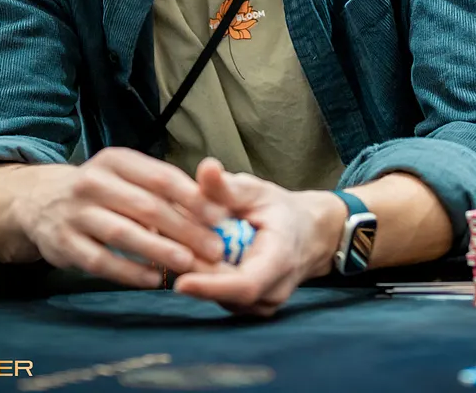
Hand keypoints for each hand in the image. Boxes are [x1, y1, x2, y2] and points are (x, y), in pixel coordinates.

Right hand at [16, 148, 227, 287]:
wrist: (40, 202)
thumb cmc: (102, 191)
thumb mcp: (126, 176)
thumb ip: (162, 190)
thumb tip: (213, 210)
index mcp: (117, 161)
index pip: (161, 177)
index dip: (193, 198)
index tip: (219, 217)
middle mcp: (93, 182)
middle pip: (146, 207)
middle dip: (185, 229)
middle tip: (213, 248)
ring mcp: (75, 213)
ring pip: (123, 233)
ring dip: (159, 250)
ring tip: (188, 263)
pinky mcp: (63, 243)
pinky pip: (99, 261)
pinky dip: (128, 272)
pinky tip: (152, 279)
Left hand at [171, 158, 347, 316]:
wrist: (309, 235)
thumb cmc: (281, 211)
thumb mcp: (258, 192)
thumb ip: (229, 186)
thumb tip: (206, 168)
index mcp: (281, 260)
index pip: (245, 285)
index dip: (212, 287)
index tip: (181, 283)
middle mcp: (273, 291)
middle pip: (224, 292)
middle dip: (192, 268)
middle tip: (166, 239)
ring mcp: (262, 305)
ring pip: (218, 296)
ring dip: (196, 272)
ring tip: (180, 241)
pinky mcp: (249, 308)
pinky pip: (220, 297)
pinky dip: (203, 277)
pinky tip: (193, 253)